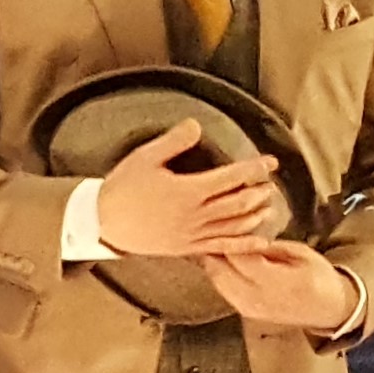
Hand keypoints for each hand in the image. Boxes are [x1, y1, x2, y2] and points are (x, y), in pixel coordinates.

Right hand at [92, 121, 286, 257]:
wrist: (103, 222)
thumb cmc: (122, 188)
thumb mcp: (144, 158)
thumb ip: (173, 141)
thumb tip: (195, 125)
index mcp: (188, 190)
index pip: (231, 177)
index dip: (254, 168)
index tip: (270, 162)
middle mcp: (196, 214)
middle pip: (239, 203)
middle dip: (259, 192)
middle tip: (270, 184)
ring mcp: (193, 233)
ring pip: (235, 226)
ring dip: (256, 215)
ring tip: (268, 206)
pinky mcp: (188, 247)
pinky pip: (222, 247)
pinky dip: (245, 244)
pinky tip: (260, 240)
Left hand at [200, 239, 359, 339]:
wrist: (329, 308)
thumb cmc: (319, 275)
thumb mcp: (300, 252)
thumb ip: (269, 246)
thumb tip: (241, 236)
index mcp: (277, 282)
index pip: (238, 258)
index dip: (226, 241)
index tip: (219, 225)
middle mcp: (258, 298)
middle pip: (219, 270)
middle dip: (213, 250)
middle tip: (210, 230)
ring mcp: (249, 308)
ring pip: (216, 281)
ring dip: (212, 262)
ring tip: (214, 243)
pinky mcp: (245, 312)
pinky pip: (222, 290)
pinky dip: (218, 274)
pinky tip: (223, 262)